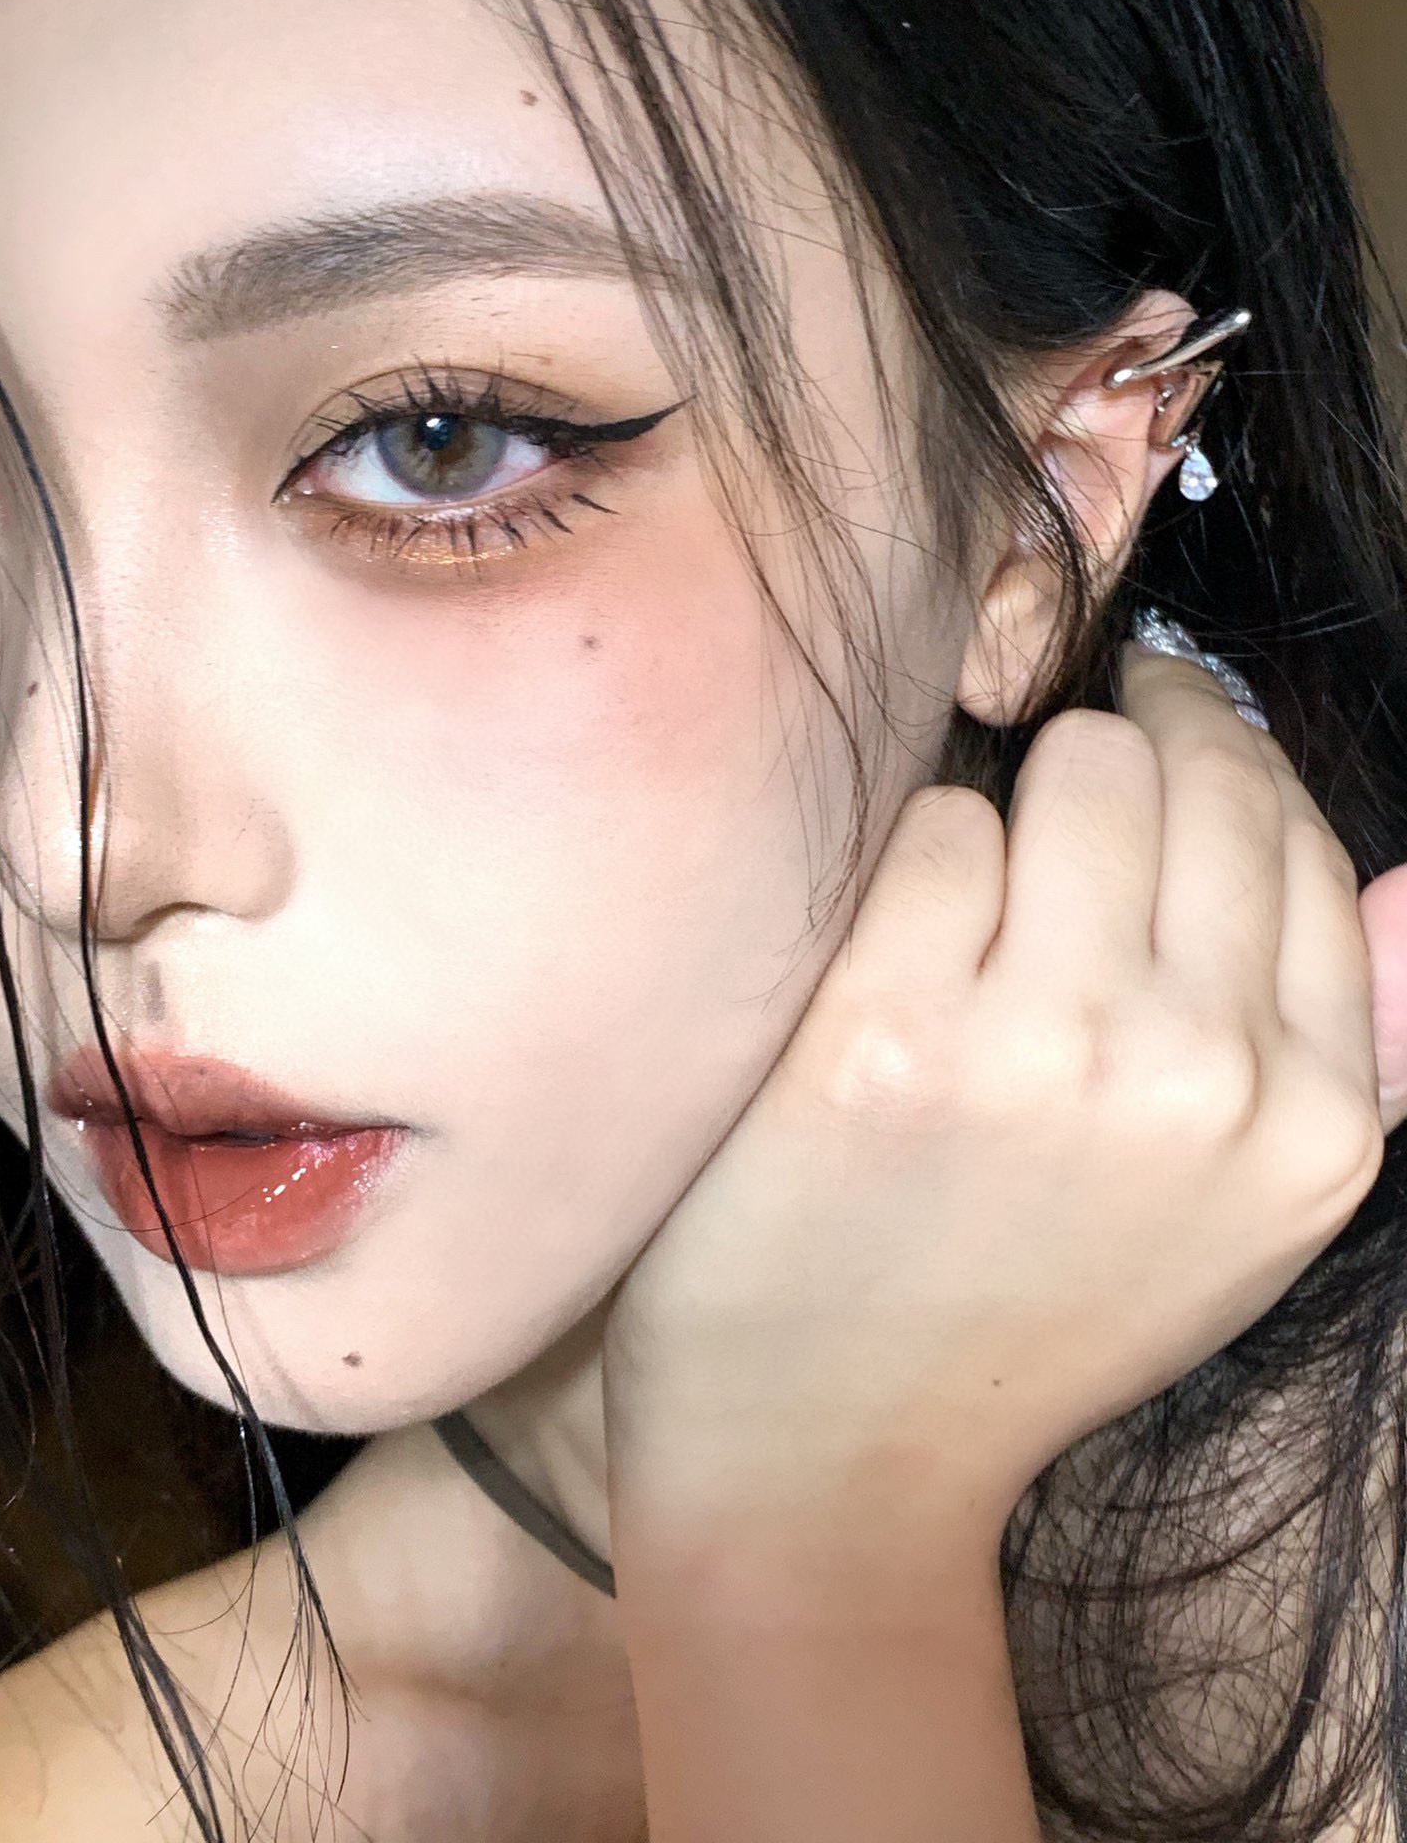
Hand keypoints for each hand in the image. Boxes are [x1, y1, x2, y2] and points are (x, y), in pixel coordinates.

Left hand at [603, 647, 1401, 1556]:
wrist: (834, 1457)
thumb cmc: (1030, 1312)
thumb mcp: (1239, 1220)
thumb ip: (1352, 1051)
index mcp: (1309, 1125)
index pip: (1302, 838)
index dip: (1224, 761)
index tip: (1165, 731)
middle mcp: (1198, 1079)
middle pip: (1195, 771)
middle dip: (1129, 751)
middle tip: (1068, 777)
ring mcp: (1042, 1051)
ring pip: (1076, 770)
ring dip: (1022, 808)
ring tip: (980, 891)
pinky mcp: (884, 1034)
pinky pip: (935, 831)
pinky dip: (913, 869)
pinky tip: (885, 952)